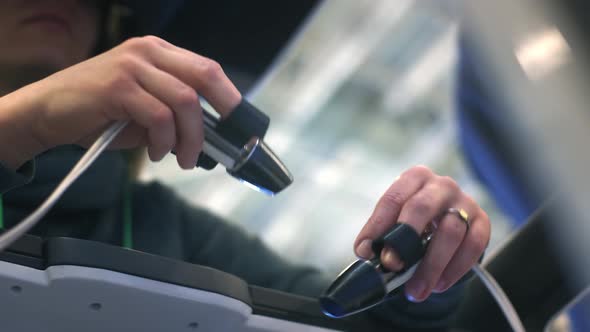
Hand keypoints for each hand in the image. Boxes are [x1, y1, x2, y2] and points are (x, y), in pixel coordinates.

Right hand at [0, 36, 240, 169]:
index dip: (229, 96)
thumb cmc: (99, 113)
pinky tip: (157, 153)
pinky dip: (164, 141)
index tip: (239, 125)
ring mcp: (132, 66)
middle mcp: (148, 52)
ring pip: (185, 101)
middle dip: (224, 112)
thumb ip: (174, 115)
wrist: (46, 112)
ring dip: (191, 138)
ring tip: (183, 159)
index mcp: (158, 52)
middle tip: (225, 142)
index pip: (207, 69)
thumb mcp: (144, 110)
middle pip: (205, 76)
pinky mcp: (117, 87)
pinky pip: (159, 116)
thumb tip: (209, 137)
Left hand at [354, 165, 489, 301]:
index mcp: (414, 178)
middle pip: (422, 207)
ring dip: (431, 265)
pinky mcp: (483, 222)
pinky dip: (455, 269)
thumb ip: (382, 234)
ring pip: (450, 231)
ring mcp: (465, 202)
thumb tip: (366, 252)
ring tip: (416, 290)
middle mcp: (441, 185)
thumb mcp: (395, 221)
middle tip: (391, 266)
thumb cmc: (414, 221)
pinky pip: (473, 245)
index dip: (377, 226)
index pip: (393, 199)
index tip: (365, 251)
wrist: (445, 224)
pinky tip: (439, 284)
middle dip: (404, 240)